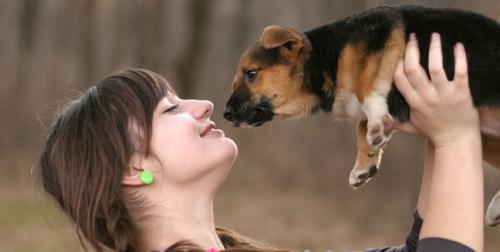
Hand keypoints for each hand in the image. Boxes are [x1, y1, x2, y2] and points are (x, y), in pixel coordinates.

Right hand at [393, 33, 479, 147]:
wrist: (456, 140)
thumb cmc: (433, 132)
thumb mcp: (410, 127)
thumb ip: (395, 121)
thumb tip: (377, 119)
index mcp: (414, 102)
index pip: (400, 79)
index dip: (397, 64)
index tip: (398, 52)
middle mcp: (427, 97)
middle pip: (414, 70)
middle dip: (412, 51)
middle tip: (412, 37)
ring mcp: (444, 94)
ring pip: (436, 67)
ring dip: (434, 49)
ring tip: (433, 35)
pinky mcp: (461, 92)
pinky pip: (460, 72)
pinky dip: (459, 58)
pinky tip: (457, 46)